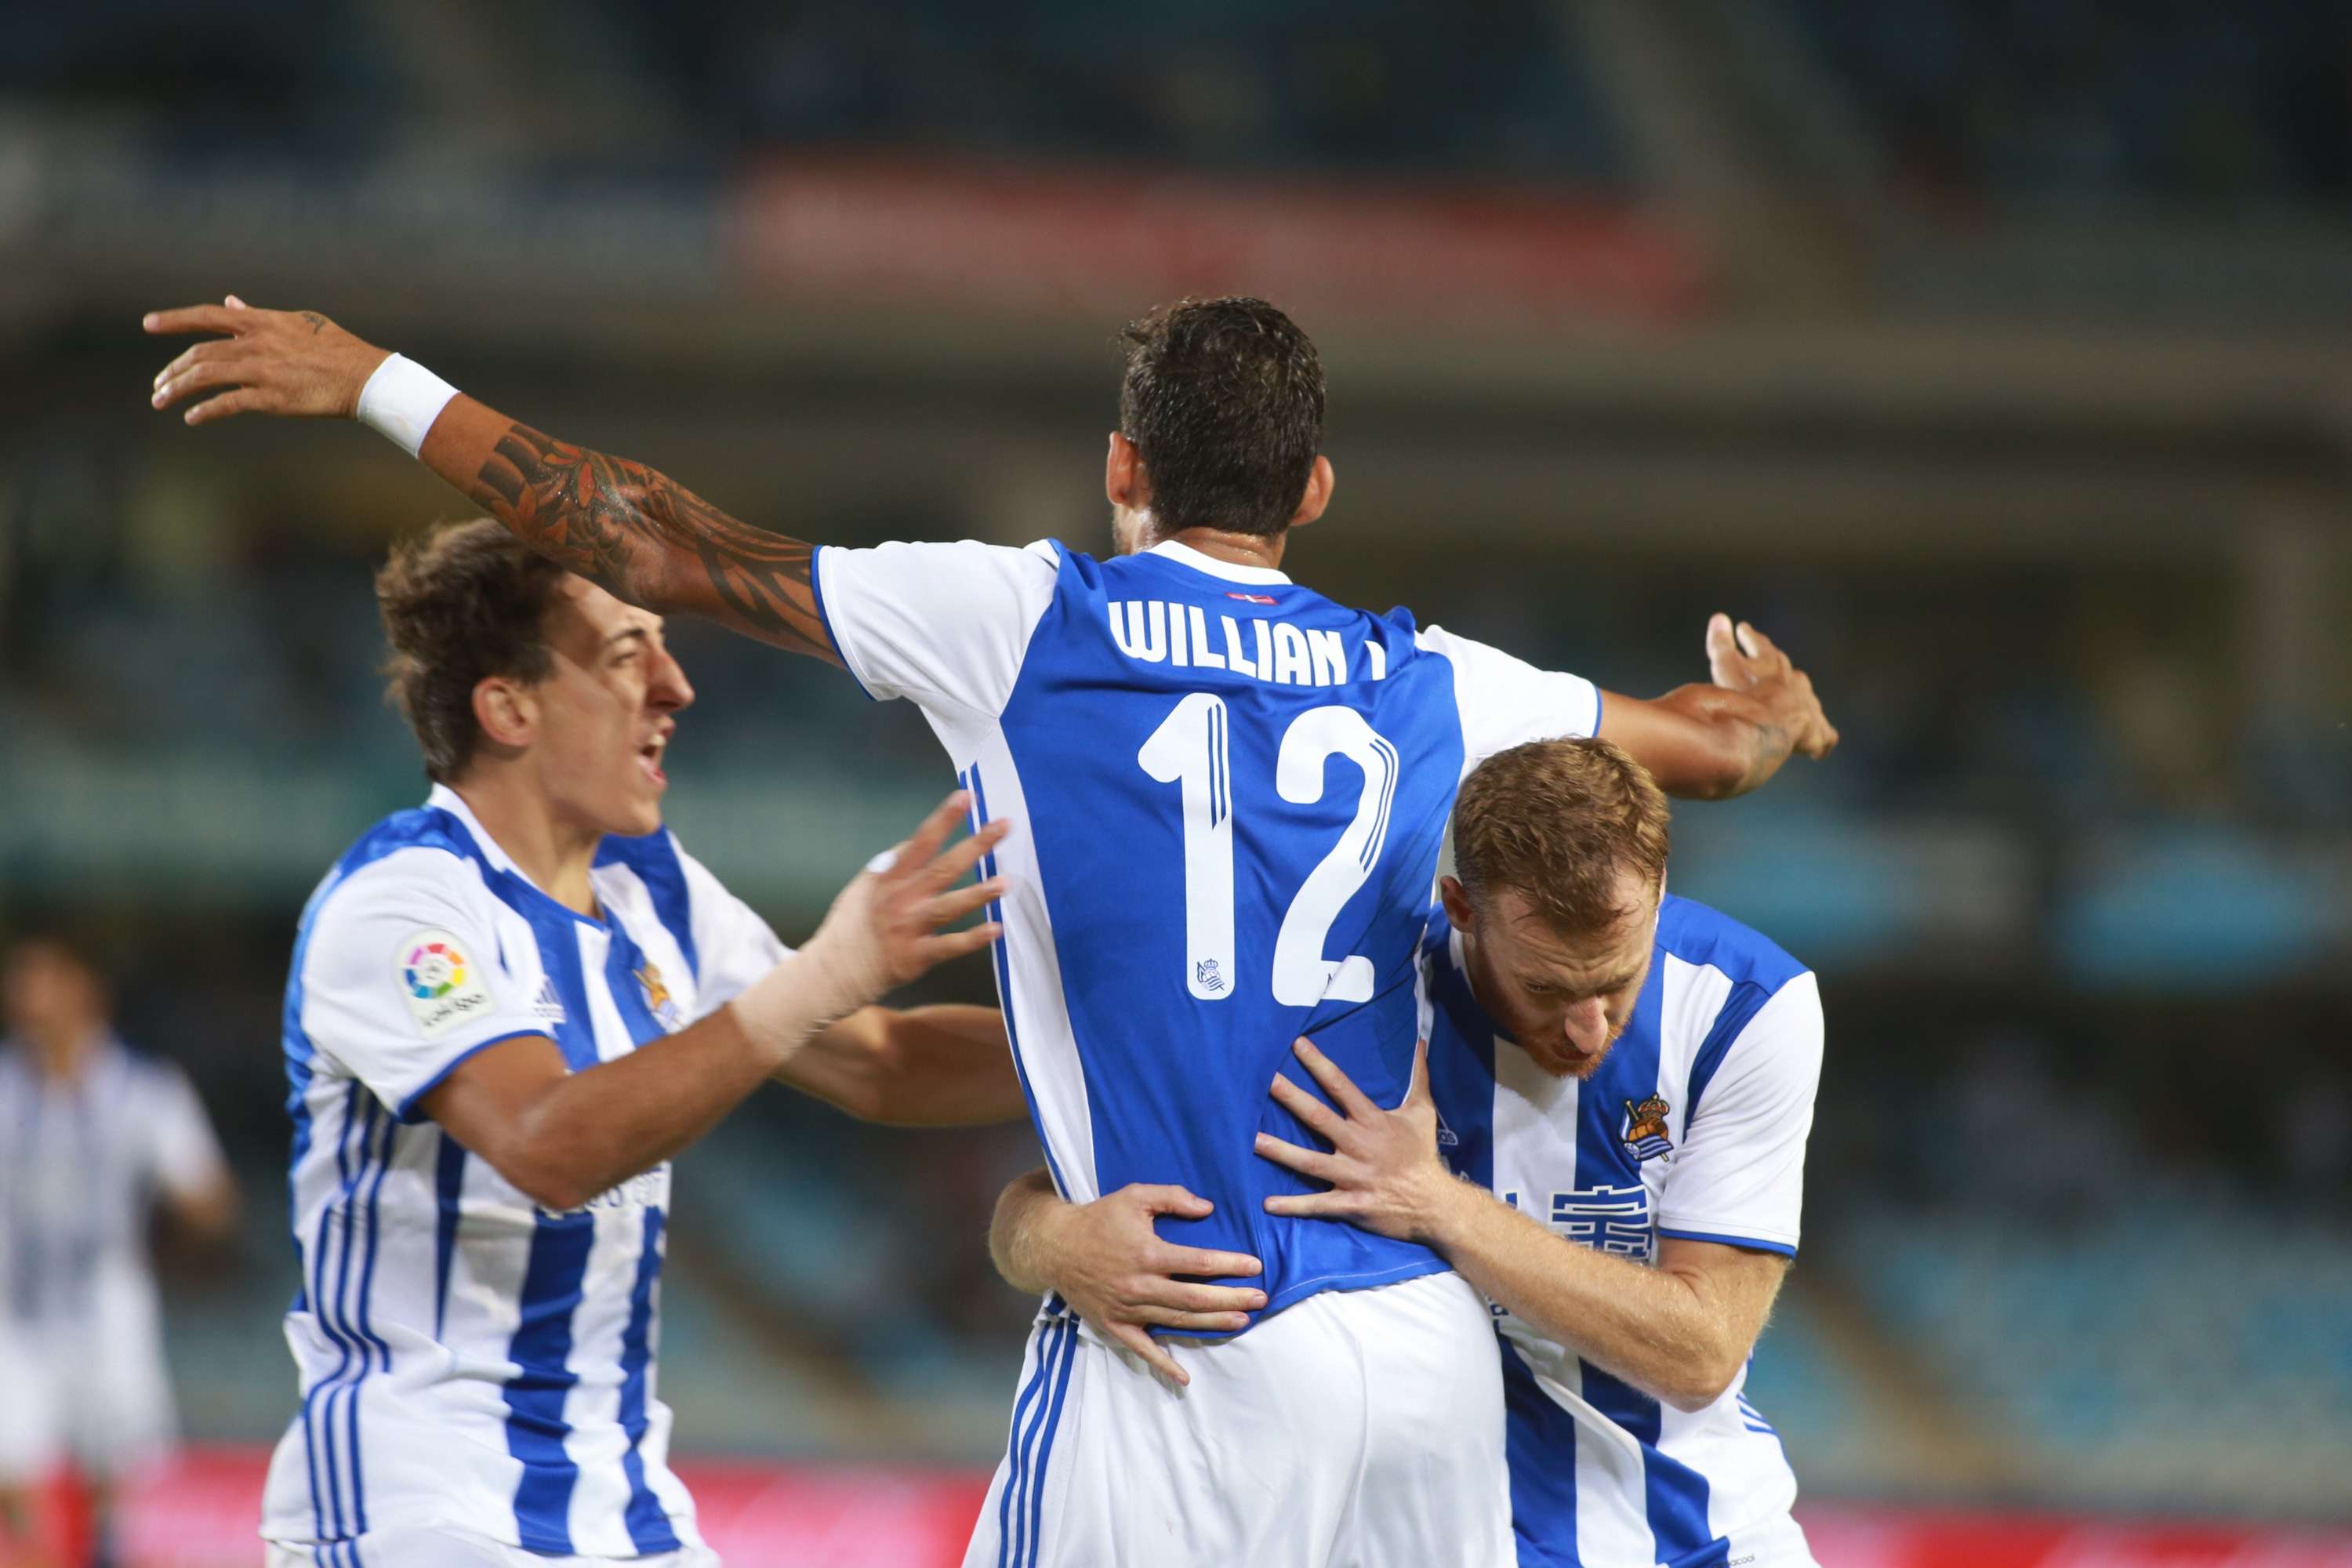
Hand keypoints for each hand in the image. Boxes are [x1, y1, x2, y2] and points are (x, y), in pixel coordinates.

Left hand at [145, 296, 391, 424]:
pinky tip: (192, 418)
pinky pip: (227, 403)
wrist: (365, 377)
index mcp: (262, 322)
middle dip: (173, 369)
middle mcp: (256, 343)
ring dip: (178, 388)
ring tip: (161, 399)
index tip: (148, 323)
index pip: (208, 316)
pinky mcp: (271, 397)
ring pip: (205, 376)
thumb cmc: (337, 349)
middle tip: (158, 384)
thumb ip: (258, 314)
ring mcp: (262, 370)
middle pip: (200, 353)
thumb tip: (231, 302)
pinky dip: (205, 411)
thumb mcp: (297, 322)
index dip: (175, 319)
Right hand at [796, 792, 1010, 1015]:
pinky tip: (996, 929)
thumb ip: (891, 865)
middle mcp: (902, 898)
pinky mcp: (917, 955)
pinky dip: (973, 939)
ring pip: (949, 906)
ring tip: (1006, 881)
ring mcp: (910, 926)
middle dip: (976, 845)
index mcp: (889, 876)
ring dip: (979, 894)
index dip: (945, 817)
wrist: (834, 970)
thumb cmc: (851, 925)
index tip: (967, 796)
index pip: (921, 840)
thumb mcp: (864, 886)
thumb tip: (914, 844)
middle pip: (944, 867)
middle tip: (1004, 826)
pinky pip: (950, 946)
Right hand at [1032, 1184, 1265, 1384]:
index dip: (1231, 1265)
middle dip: (1232, 1299)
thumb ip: (1172, 1197)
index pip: (1200, 1262)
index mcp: (1148, 1253)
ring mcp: (1127, 1309)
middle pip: (1195, 1298)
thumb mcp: (1134, 1196)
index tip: (1255, 1266)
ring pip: (1177, 1321)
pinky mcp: (1113, 1325)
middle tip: (1261, 1299)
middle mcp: (1140, 1285)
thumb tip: (1208, 1208)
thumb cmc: (1098, 1217)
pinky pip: (1141, 1349)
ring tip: (1242, 1321)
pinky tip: (1183, 1377)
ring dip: (1212, 1324)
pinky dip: (1162, 1364)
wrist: (1054, 1245)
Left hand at [1257, 1037, 1463, 1243]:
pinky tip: (1268, 1204)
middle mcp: (1358, 1144)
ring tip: (1253, 1141)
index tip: (1296, 1044)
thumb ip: (1419, 1077)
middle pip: (1318, 1118)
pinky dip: (1293, 1206)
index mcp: (1372, 1120)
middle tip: (1265, 1081)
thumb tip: (1421, 1043)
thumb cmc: (1423, 1154)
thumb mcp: (1423, 1112)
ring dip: (1281, 1152)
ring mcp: (1352, 1175)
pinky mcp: (1350, 1203)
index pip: (1341, 1085)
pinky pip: (1318, 1205)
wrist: (1435, 1202)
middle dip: (1291, 1098)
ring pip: (1311, 1162)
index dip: (1318, 1064)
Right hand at [1704, 613, 1837, 759]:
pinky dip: (1823, 741)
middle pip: (1790, 674)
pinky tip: (1822, 748)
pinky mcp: (1817, 734)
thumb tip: (1720, 617)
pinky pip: (1824, 739)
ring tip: (1798, 704)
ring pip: (1808, 700)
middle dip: (1780, 670)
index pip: (1761, 646)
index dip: (1751, 638)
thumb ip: (1721, 644)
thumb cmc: (1746, 694)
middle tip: (1774, 664)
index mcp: (1773, 666)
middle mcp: (1795, 684)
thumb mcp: (1726, 665)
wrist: (1775, 722)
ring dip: (1802, 700)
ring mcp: (1808, 709)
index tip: (1743, 628)